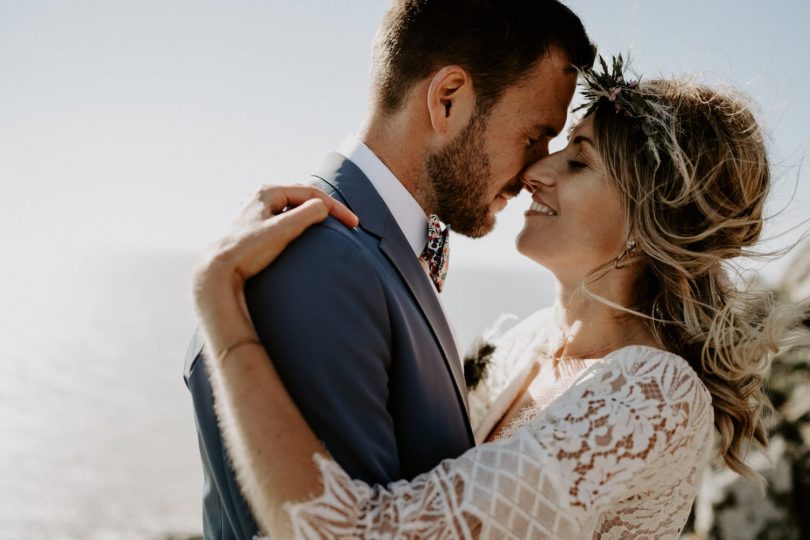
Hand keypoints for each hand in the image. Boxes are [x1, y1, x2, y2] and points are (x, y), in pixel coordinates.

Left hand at [193, 184, 357, 319]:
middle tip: (345, 223)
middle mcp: (259, 199)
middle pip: (302, 198)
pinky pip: (283, 221)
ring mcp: (254, 214)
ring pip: (292, 210)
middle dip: (325, 209)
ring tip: (329, 228)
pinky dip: (299, 225)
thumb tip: (323, 208)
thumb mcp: (282, 231)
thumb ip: (306, 215)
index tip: (353, 224)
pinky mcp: (252, 230)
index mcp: (267, 193)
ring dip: (312, 217)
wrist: (217, 272)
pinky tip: (304, 237)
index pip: (311, 194)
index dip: (335, 207)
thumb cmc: (247, 251)